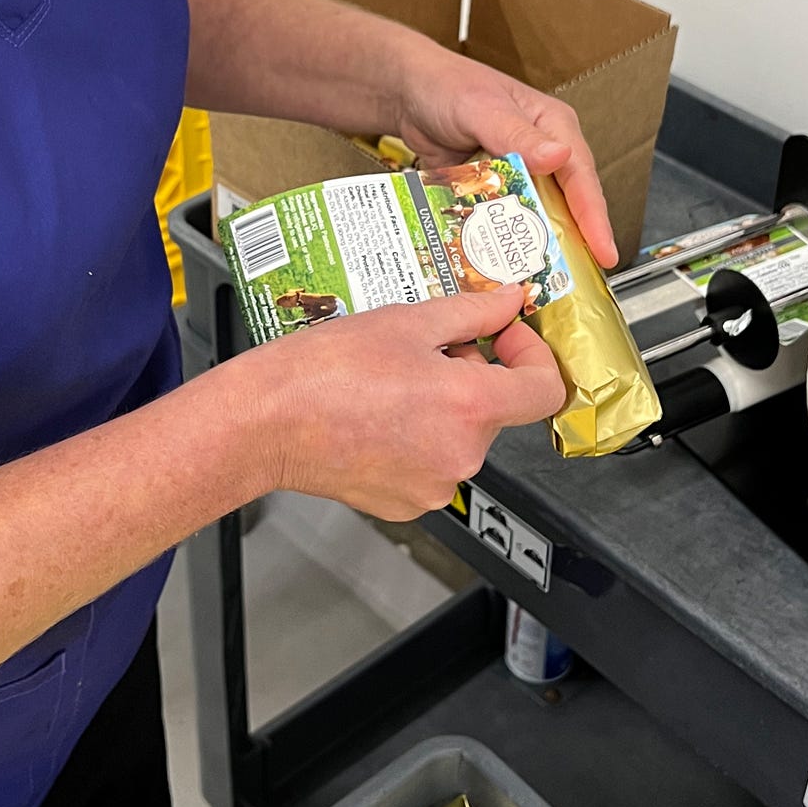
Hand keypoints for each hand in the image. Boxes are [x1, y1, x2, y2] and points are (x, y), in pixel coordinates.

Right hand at [252, 285, 566, 519]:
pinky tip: (379, 413)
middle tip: (427, 349)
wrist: (263, 424)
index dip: (532, 355)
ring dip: (443, 406)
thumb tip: (508, 302)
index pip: (544, 389)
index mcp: (469, 406)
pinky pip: (431, 464)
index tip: (506, 338)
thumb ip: (472, 312)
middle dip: (472, 374)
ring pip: (461, 436)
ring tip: (393, 381)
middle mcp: (460, 455)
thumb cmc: (321, 373)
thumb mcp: (405, 321)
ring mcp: (434, 487)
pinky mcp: (406, 504)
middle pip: (495, 410)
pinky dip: (417, 437)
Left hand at [390, 43, 617, 267]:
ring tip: (541, 282)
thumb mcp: (482, 108)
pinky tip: (499, 264)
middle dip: (573, 242)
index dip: (594, 217)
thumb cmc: (447, 86)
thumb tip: (560, 155)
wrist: (405, 93)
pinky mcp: (492, 191)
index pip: (582, 177)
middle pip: (566, 204)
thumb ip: (517, 134)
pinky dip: (502, 240)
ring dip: (535, 245)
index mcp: (553, 127)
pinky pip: (502, 220)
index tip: (604, 251)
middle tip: (575, 280)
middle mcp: (542, 153)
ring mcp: (517, 174)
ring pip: (536, 216)